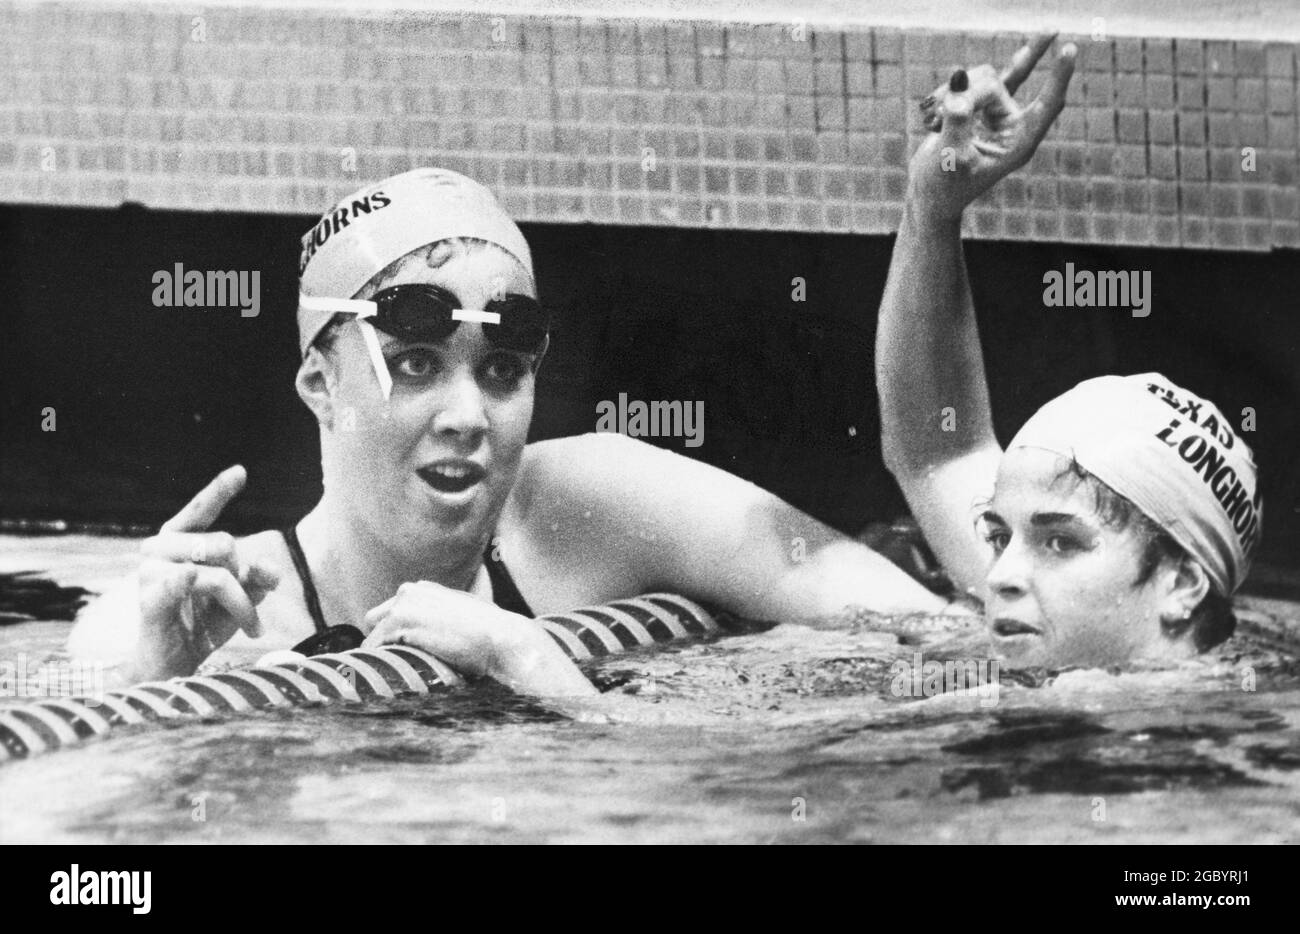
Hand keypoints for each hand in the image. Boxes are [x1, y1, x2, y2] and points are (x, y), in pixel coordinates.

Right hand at [133, 465, 278, 679]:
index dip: (219, 490)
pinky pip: (172, 585)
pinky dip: (181, 583)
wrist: (172, 664)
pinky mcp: (148, 602)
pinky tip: (187, 576)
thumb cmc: (203, 624)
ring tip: (249, 626)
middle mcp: (161, 550)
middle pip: (223, 545)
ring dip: (241, 604)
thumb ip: (257, 579)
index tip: (240, 472)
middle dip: (245, 578)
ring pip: (216, 574)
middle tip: (249, 610)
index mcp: (181, 541)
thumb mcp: (240, 598)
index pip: (201, 510)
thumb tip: (268, 565)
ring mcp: (150, 574)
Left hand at [363, 581, 596, 696]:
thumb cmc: (491, 634)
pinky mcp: (399, 621)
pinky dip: (379, 664)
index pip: (392, 613)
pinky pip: (372, 648)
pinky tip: (392, 678)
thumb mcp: (464, 618)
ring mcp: (402, 604)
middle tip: (392, 668)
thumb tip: (439, 640)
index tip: (398, 658)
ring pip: (372, 637)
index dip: (394, 637)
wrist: (502, 638)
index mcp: (424, 590)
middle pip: (375, 621)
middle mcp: (410, 591)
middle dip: (381, 643)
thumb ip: (443, 621)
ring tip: (392, 679)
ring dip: (380, 657)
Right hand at [908, 34, 1075, 220]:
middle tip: (938, 118)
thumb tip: (960, 78)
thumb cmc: (943, 186)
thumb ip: (956, 119)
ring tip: (932, 120)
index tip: (1069, 48)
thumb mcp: (949, 157)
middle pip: (997, 87)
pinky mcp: (980, 108)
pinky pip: (983, 78)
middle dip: (967, 94)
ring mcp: (997, 115)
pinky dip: (963, 81)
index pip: (1046, 105)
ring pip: (983, 79)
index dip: (1058, 77)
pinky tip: (989, 62)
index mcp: (1018, 144)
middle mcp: (1013, 127)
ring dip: (953, 92)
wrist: (930, 196)